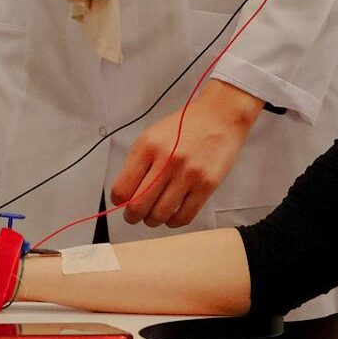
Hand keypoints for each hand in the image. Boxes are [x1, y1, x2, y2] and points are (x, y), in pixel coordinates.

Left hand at [109, 81, 263, 228]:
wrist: (219, 117)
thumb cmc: (183, 127)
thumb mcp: (152, 136)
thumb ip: (137, 163)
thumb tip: (125, 194)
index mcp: (147, 147)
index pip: (121, 189)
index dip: (119, 201)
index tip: (122, 202)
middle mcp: (166, 161)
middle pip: (138, 206)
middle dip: (132, 216)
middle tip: (134, 216)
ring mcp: (188, 174)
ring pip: (160, 215)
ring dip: (153, 220)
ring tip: (154, 215)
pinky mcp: (206, 185)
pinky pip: (184, 216)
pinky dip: (174, 221)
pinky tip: (172, 215)